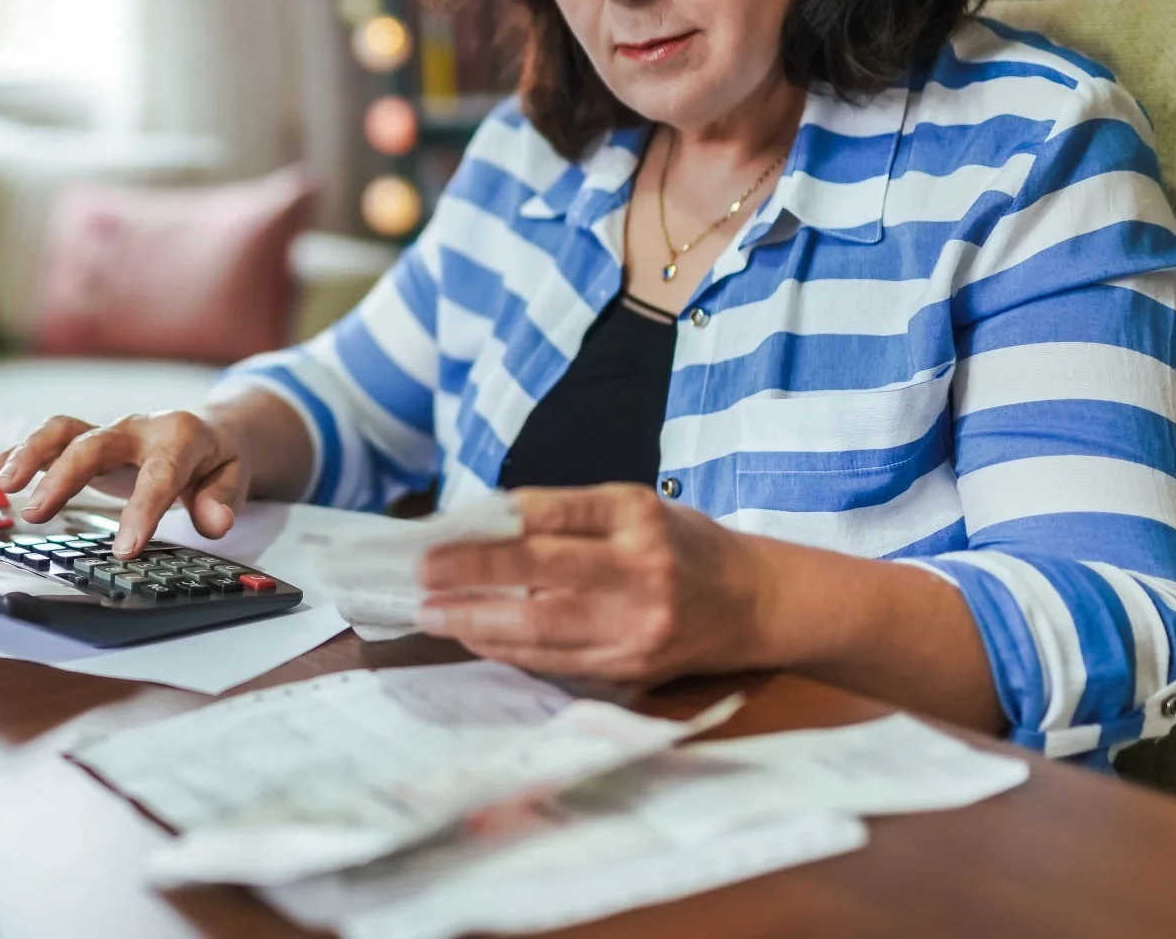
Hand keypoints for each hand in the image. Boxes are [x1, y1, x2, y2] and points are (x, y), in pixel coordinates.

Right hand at [0, 411, 247, 556]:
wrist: (207, 429)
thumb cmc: (216, 460)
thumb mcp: (234, 478)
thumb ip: (222, 500)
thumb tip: (216, 523)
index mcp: (178, 437)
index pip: (158, 475)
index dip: (141, 512)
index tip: (125, 550)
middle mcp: (135, 428)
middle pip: (93, 444)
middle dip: (62, 477)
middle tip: (37, 514)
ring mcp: (105, 431)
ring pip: (60, 432)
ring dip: (26, 456)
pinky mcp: (83, 440)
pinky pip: (43, 443)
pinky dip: (11, 457)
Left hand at [415, 482, 771, 683]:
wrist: (752, 603)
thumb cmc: (681, 544)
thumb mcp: (634, 507)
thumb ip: (566, 515)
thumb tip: (481, 527)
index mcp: (638, 516)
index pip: (553, 514)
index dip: (493, 526)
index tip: (442, 532)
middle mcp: (640, 570)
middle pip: (542, 575)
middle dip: (473, 576)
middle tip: (422, 574)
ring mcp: (635, 625)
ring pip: (542, 629)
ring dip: (478, 622)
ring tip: (433, 613)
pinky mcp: (630, 667)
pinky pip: (554, 661)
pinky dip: (508, 650)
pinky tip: (474, 636)